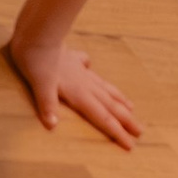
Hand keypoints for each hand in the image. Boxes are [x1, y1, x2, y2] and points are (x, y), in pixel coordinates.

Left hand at [3, 30, 141, 145]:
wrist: (36, 33)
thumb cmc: (36, 61)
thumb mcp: (39, 85)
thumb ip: (47, 104)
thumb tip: (52, 126)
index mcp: (79, 93)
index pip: (103, 117)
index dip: (117, 132)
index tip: (131, 145)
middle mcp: (85, 83)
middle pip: (110, 105)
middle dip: (126, 120)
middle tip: (141, 131)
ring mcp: (80, 71)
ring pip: (105, 89)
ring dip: (119, 100)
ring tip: (131, 107)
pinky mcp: (72, 60)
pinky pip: (90, 72)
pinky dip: (94, 74)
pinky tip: (91, 67)